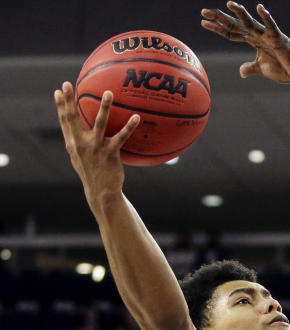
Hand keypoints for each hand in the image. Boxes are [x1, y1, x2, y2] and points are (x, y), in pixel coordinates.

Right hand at [54, 83, 140, 205]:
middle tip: (68, 83)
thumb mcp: (79, 157)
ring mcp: (96, 148)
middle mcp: (81, 144)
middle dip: (70, 100)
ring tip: (109, 92)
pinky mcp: (110, 153)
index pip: (64, 121)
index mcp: (72, 144)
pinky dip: (129, 126)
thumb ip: (77, 142)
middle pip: (73, 118)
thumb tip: (77, 129)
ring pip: (100, 123)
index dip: (61, 105)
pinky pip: (121, 137)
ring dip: (104, 107)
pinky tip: (136, 117)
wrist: (101, 192)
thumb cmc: (92, 172)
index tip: (59, 90)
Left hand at [201, 2, 289, 83]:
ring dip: (240, 13)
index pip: (232, 32)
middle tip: (204, 12)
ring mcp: (268, 35)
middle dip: (220, 18)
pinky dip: (266, 18)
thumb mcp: (262, 69)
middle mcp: (258, 34)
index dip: (218, 27)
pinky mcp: (279, 38)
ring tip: (229, 4)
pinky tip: (260, 8)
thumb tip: (241, 72)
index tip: (203, 22)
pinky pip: (272, 26)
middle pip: (236, 24)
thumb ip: (251, 67)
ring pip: (251, 22)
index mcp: (253, 40)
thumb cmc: (284, 69)